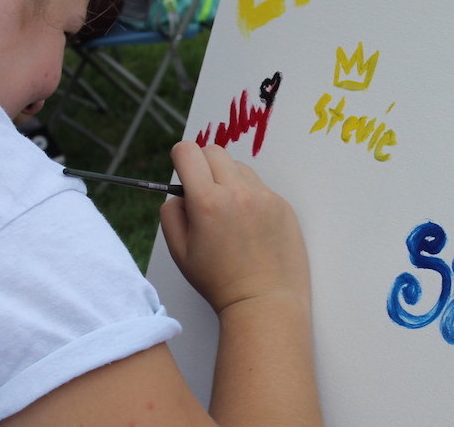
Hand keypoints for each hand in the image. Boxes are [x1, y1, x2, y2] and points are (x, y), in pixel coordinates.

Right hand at [159, 142, 309, 314]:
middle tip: (204, 194)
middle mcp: (237, 192)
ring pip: (239, 167)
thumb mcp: (180, 252)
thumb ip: (171, 214)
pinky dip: (250, 197)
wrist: (264, 302)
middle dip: (203, 166)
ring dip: (228, 179)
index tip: (182, 174)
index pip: (188, 151)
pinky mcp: (282, 205)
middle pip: (214, 151)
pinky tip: (250, 227)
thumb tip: (179, 192)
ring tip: (229, 215)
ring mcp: (264, 196)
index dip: (180, 159)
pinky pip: (259, 187)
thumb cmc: (218, 282)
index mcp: (207, 202)